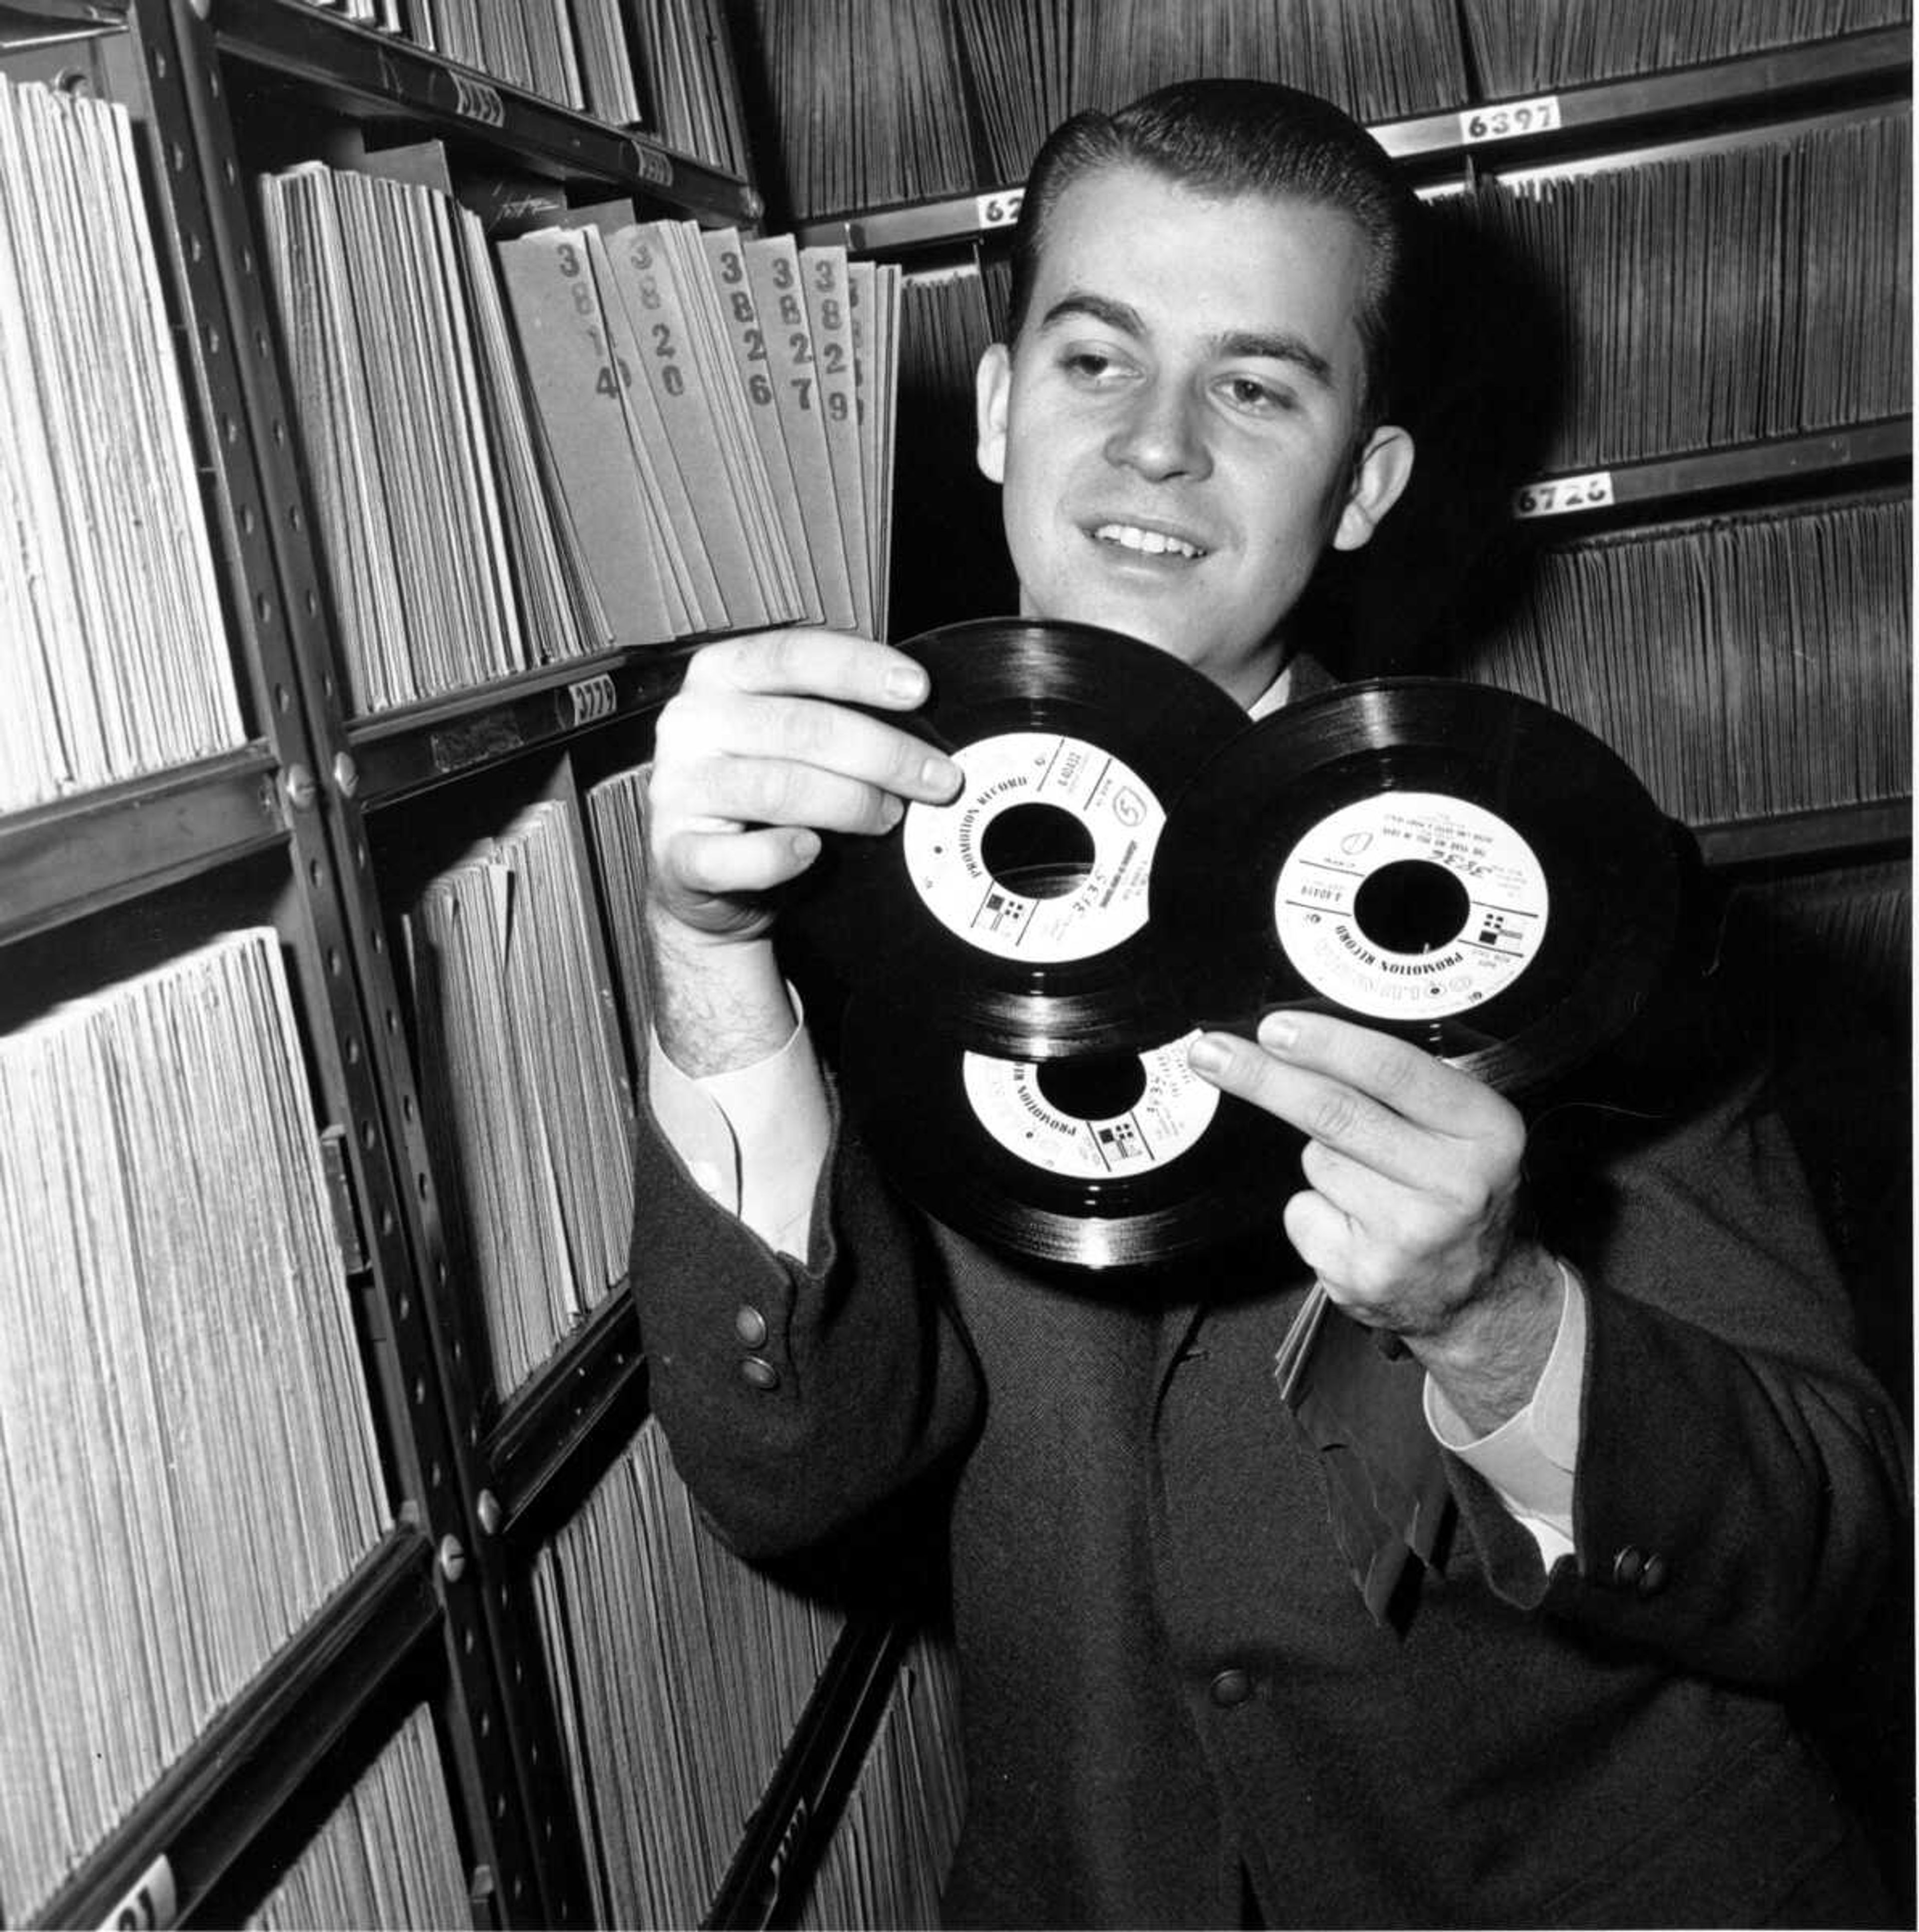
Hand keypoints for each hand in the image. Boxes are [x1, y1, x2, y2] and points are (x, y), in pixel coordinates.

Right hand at [647, 628, 961, 947]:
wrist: (701, 875)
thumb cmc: (757, 795)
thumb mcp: (785, 734)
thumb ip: (830, 711)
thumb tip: (917, 717)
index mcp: (719, 675)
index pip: (792, 655)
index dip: (860, 669)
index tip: (918, 690)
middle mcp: (692, 723)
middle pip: (801, 727)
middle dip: (884, 754)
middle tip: (938, 779)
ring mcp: (677, 789)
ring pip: (779, 788)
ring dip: (851, 803)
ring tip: (889, 816)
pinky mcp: (676, 854)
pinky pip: (735, 856)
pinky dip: (780, 856)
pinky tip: (812, 850)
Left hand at [1188, 1010, 1560, 1429]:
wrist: (1487, 1301)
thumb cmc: (1463, 1194)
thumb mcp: (1469, 1130)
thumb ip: (1409, 1085)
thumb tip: (1304, 1038)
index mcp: (1487, 1130)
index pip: (1395, 1071)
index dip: (1327, 1044)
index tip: (1274, 1027)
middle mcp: (1455, 1183)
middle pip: (1335, 1113)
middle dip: (1263, 1078)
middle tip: (1212, 1052)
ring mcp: (1408, 1235)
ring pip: (1316, 1160)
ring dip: (1324, 1160)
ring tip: (1374, 1186)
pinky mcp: (1364, 1274)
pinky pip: (1302, 1211)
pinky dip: (1315, 1209)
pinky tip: (1356, 1224)